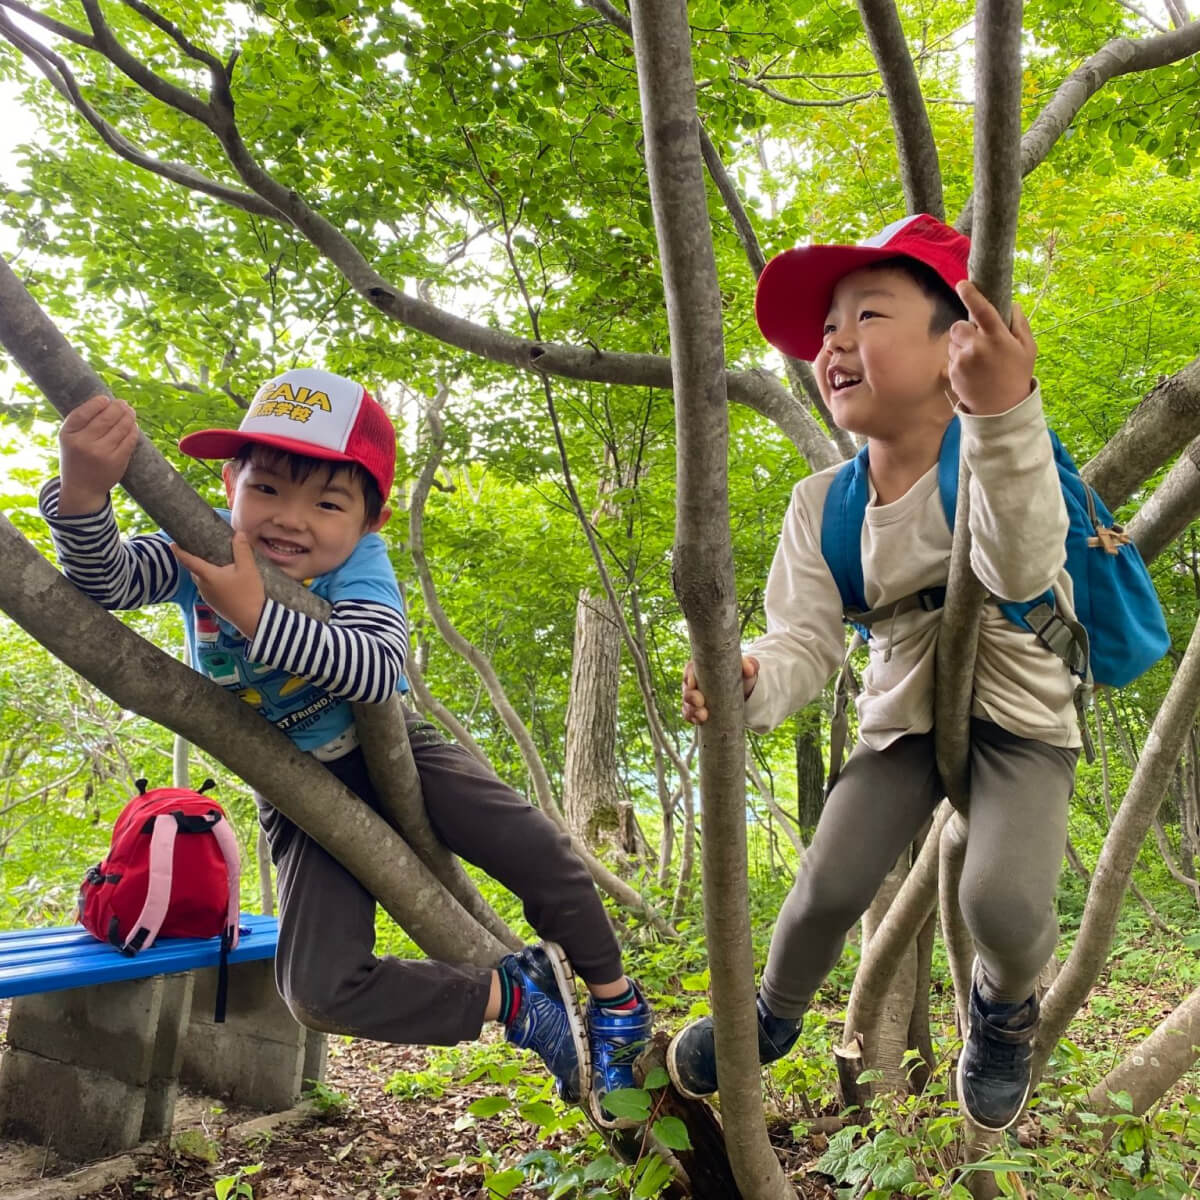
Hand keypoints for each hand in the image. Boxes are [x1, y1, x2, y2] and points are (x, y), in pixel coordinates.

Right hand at [57, 395, 139, 514]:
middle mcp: (84, 443)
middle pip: (106, 418)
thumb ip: (81, 422)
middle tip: (123, 403)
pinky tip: (134, 426)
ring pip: (121, 427)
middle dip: (118, 407)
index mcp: (68, 435)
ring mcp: (102, 453)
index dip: (96, 403)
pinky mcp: (117, 461)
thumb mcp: (69, 439)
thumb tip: (106, 402)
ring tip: (130, 411)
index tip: (106, 398)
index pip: (83, 413)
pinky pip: (129, 440)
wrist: (82, 488)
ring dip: (128, 416)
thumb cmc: (76, 458)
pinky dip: (133, 430)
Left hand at [172, 531, 265, 639]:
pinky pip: (208, 589)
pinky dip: (211, 582)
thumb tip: (238, 533)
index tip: (171, 544)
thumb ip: (242, 549)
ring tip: (216, 565)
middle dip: (196, 561)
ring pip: (202, 581)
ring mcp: (208, 597)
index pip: (188, 561)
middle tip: (202, 551)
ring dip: (205, 572)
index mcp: (207, 576)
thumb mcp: (248, 568)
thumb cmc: (249, 592)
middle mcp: (203, 587)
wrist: (253, 619)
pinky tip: (225, 581)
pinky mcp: (215, 605)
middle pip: (195, 571)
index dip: (179, 552)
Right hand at [681, 656, 758, 723]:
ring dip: (691, 711)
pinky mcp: (697, 711)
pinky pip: (689, 715)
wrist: (745, 695)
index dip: (689, 676)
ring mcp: (694, 698)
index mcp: (702, 668)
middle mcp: (695, 683)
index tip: (693, 684)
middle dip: (690, 696)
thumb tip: (750, 669)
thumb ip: (750, 665)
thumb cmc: (742, 677)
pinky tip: (699, 722)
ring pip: (687, 704)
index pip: (690, 669)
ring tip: (702, 717)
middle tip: (700, 702)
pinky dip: (692, 718)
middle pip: (687, 688)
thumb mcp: (746, 670)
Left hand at [946, 280, 1036, 415]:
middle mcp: (977, 347)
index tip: (962, 284)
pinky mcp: (952, 371)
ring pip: (953, 342)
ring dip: (962, 345)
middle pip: (958, 325)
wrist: (1001, 408)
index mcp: (997, 337)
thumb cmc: (1017, 375)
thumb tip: (1011, 304)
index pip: (981, 310)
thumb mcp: (1028, 349)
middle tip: (978, 341)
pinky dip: (959, 360)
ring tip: (978, 360)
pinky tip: (972, 371)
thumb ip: (1019, 324)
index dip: (971, 295)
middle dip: (965, 330)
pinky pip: (951, 357)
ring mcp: (963, 360)